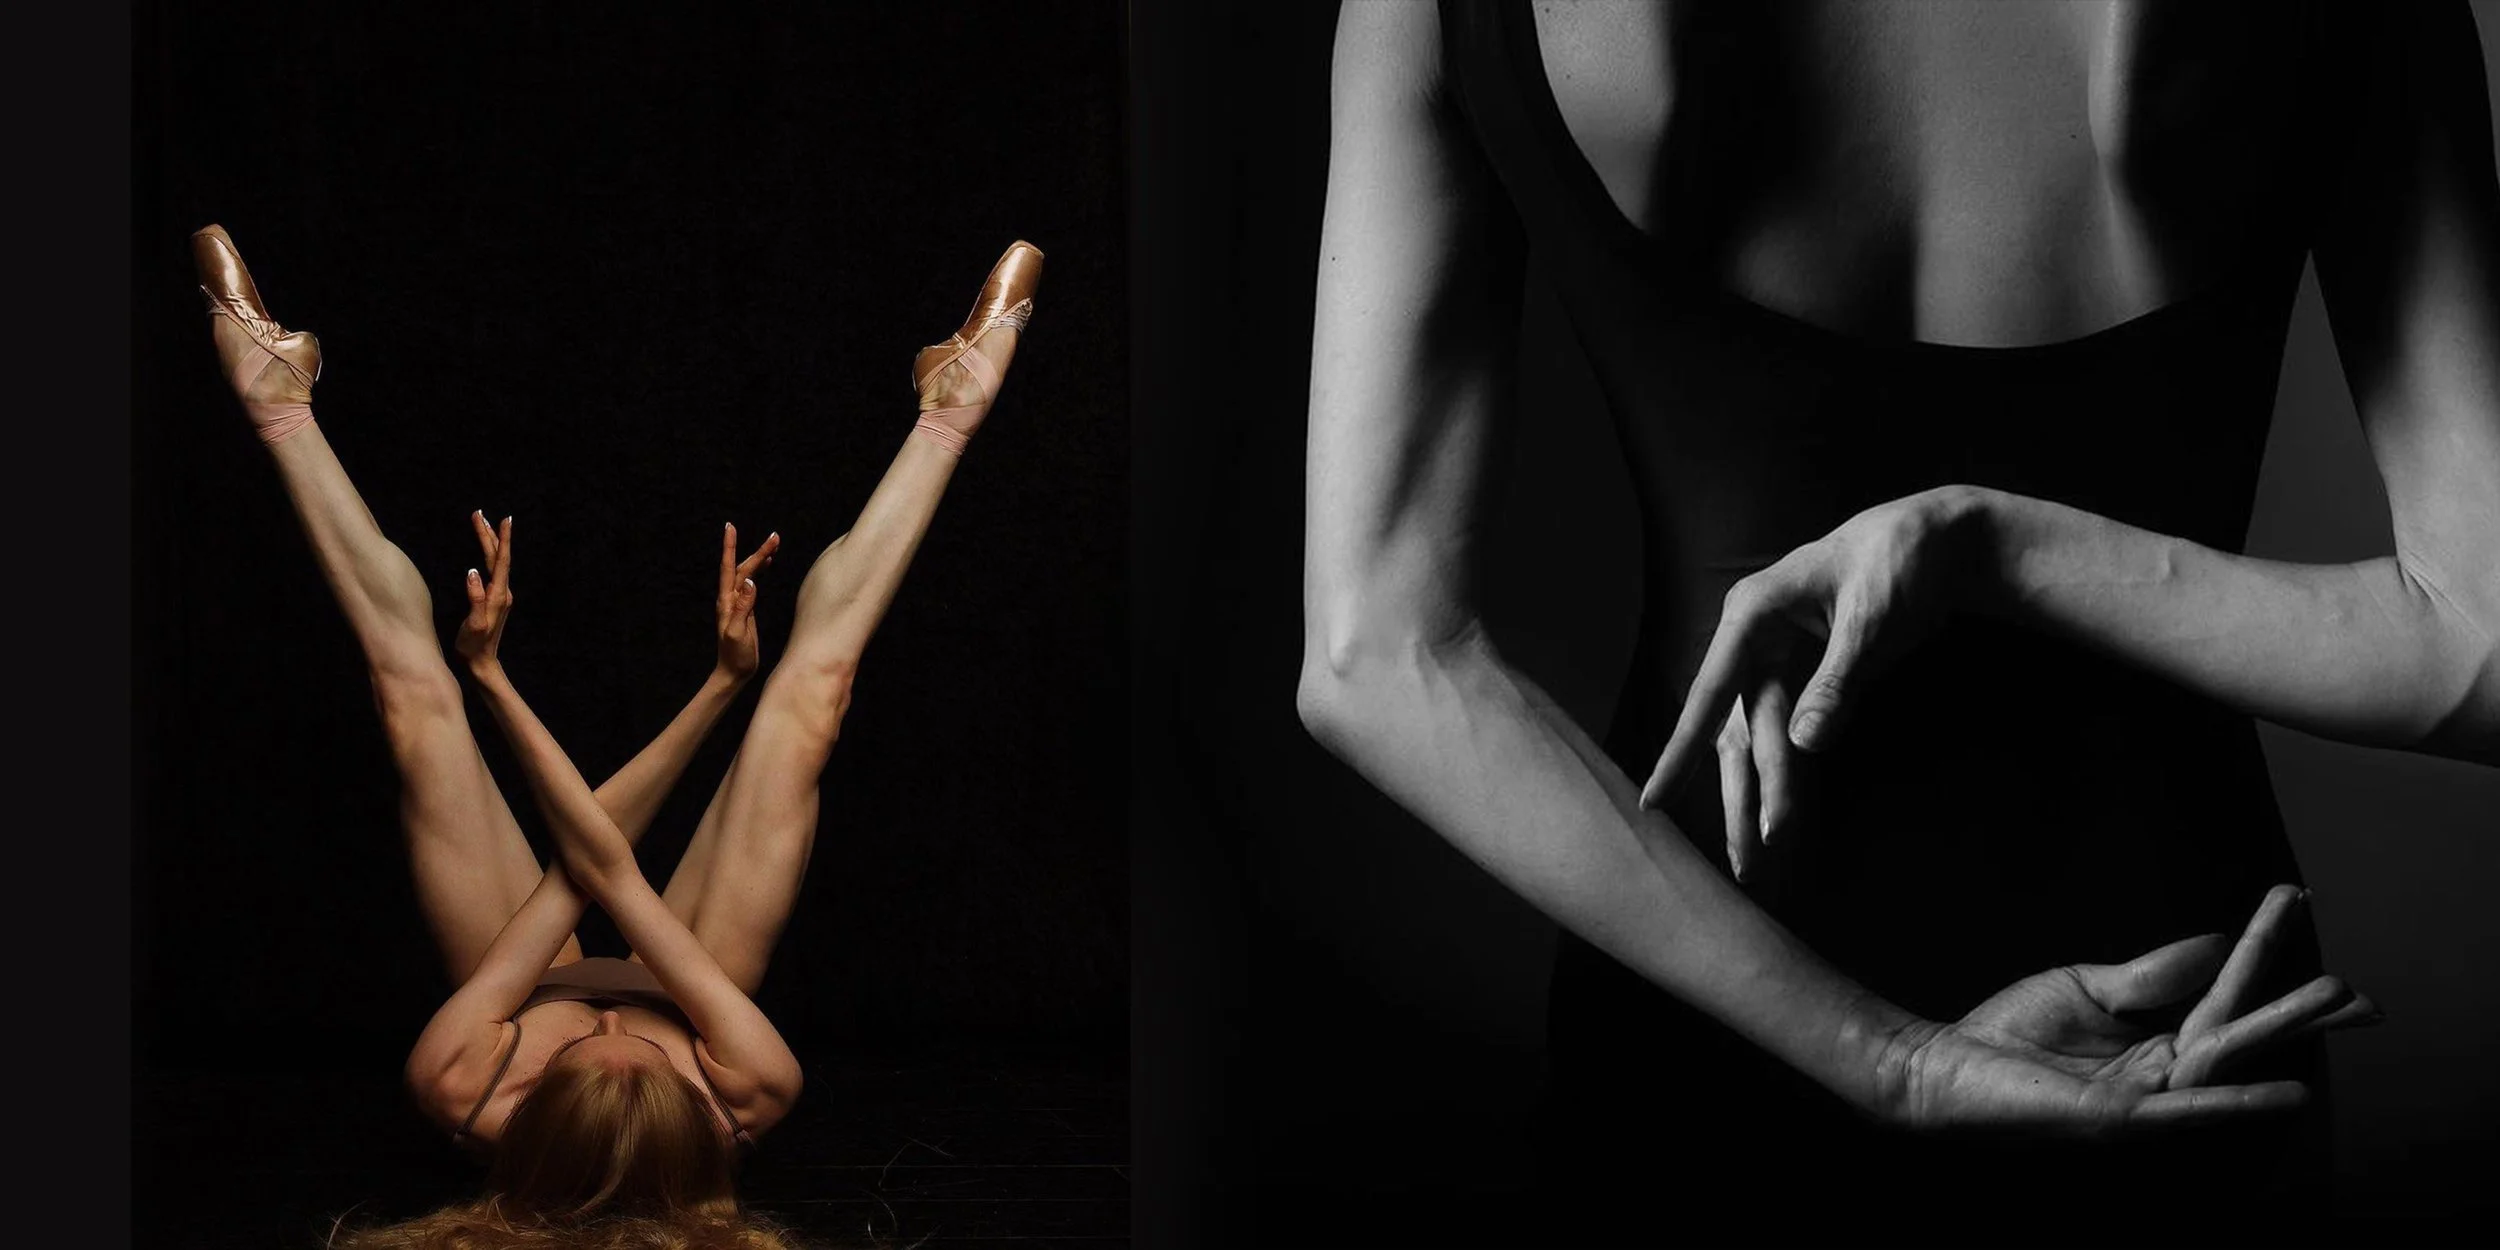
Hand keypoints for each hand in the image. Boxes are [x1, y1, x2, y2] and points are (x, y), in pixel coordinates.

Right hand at [457, 511, 515, 669]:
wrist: (482, 664)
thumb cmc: (474, 646)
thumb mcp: (474, 624)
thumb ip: (475, 598)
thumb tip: (472, 572)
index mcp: (499, 595)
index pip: (501, 561)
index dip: (502, 539)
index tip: (504, 519)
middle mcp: (503, 592)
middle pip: (497, 557)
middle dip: (489, 534)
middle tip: (479, 514)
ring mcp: (499, 596)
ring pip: (494, 562)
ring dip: (488, 542)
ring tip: (480, 524)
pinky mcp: (493, 599)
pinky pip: (491, 570)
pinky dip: (487, 556)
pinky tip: (482, 553)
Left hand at [715, 522, 779, 679]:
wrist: (734, 672)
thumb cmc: (735, 656)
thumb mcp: (738, 632)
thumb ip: (744, 607)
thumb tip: (751, 582)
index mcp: (726, 602)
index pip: (728, 568)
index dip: (729, 547)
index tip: (730, 527)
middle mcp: (730, 599)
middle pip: (743, 568)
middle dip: (758, 551)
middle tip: (775, 537)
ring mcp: (737, 603)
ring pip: (748, 573)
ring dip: (760, 558)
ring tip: (774, 544)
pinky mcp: (746, 609)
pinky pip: (752, 584)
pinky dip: (760, 571)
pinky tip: (768, 564)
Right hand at [1639, 487, 1980, 878]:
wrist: (1938, 541)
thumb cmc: (1898, 563)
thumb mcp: (1871, 618)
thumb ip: (1837, 680)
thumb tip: (1806, 742)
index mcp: (1753, 614)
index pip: (1710, 693)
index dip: (1680, 751)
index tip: (1655, 800)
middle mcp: (1752, 643)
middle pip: (1737, 733)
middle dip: (1741, 798)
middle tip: (1744, 865)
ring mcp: (1777, 665)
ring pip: (1760, 746)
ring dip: (1762, 800)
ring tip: (1758, 866)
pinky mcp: (1804, 683)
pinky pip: (1790, 742)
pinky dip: (1790, 783)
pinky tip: (1784, 828)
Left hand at [1877, 885, 2378, 1135]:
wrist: (1944, 1063)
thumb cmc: (2009, 1032)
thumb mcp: (2088, 986)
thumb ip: (2154, 973)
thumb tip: (2219, 944)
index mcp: (2157, 1037)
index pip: (2224, 989)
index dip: (2260, 945)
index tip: (2294, 894)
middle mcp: (2162, 1071)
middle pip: (2244, 1032)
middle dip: (2301, 1009)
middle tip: (2362, 990)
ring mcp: (2145, 1097)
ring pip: (2227, 1060)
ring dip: (2283, 1033)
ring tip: (2339, 1003)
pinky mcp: (2118, 1116)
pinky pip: (2187, 1107)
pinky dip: (2238, 1100)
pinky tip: (2289, 1094)